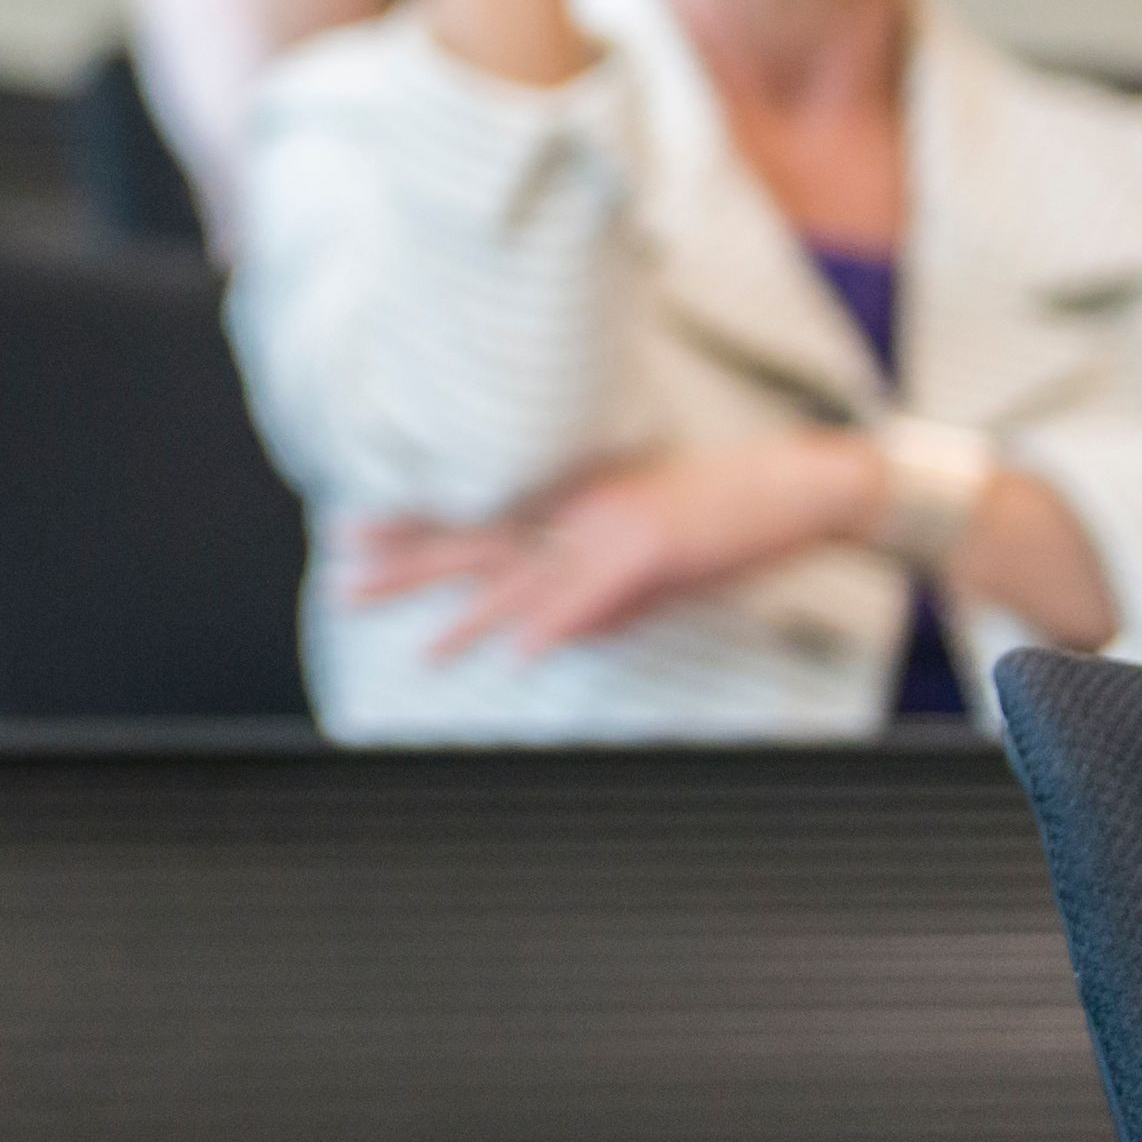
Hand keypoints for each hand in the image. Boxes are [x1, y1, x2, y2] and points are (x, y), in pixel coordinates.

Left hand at [346, 433, 880, 662]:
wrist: (797, 485)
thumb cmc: (723, 515)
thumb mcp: (644, 559)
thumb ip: (588, 602)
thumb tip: (532, 643)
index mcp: (569, 502)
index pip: (475, 516)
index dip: (410, 525)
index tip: (346, 533)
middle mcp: (576, 512)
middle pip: (479, 544)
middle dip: (410, 568)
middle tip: (344, 586)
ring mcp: (610, 530)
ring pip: (528, 580)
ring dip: (473, 620)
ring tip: (424, 656)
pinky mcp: (650, 550)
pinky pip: (595, 597)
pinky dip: (558, 627)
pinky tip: (520, 655)